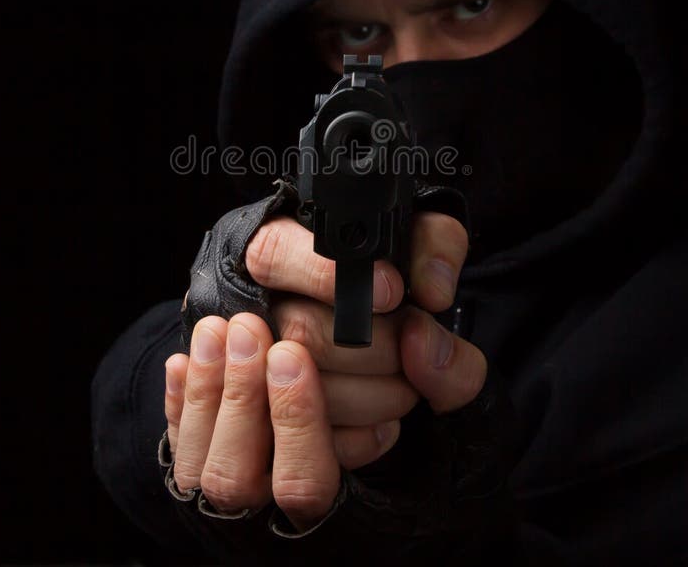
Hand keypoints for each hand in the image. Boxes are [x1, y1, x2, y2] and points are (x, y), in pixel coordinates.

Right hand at [164, 210, 483, 530]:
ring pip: (305, 396)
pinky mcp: (275, 431)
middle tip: (412, 344)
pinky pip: (316, 447)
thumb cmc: (388, 274)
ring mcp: (256, 374)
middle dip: (380, 348)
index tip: (391, 291)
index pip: (274, 255)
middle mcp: (255, 310)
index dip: (327, 275)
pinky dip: (366, 437)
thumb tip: (432, 293)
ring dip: (379, 396)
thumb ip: (432, 247)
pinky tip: (385, 414)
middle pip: (299, 334)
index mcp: (275, 250)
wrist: (374, 320)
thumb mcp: (413, 240)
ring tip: (406, 379)